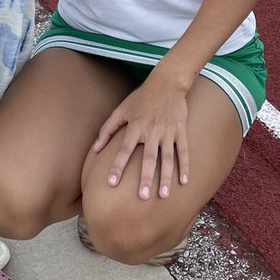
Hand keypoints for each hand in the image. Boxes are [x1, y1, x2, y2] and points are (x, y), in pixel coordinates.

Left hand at [93, 66, 191, 199]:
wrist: (167, 82)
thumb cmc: (141, 97)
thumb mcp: (121, 109)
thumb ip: (107, 129)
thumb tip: (95, 149)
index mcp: (135, 126)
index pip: (125, 149)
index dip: (117, 166)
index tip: (111, 183)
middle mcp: (152, 130)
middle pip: (148, 157)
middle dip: (146, 177)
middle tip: (142, 197)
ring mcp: (168, 131)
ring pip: (167, 157)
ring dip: (166, 177)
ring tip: (163, 196)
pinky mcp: (180, 131)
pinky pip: (183, 151)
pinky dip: (184, 166)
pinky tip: (183, 182)